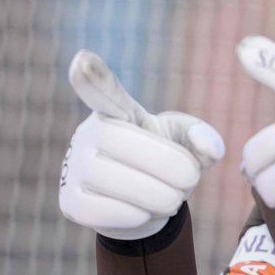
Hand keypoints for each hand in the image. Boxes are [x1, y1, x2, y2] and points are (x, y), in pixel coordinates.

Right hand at [59, 50, 223, 239]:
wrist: (150, 204)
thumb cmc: (169, 162)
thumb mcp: (192, 145)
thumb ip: (205, 139)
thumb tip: (205, 147)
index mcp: (121, 112)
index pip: (104, 91)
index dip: (93, 77)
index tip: (83, 59)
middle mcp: (89, 134)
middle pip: (121, 142)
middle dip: (166, 165)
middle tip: (190, 180)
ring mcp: (74, 167)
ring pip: (111, 180)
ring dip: (156, 195)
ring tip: (173, 198)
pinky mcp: (69, 202)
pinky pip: (99, 211)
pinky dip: (133, 216)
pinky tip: (145, 212)